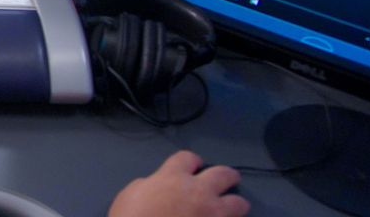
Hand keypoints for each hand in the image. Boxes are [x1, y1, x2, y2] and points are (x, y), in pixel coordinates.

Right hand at [109, 151, 247, 216]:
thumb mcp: (130, 194)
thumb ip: (151, 185)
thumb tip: (158, 187)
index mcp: (173, 176)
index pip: (188, 157)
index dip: (191, 162)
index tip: (192, 167)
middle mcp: (199, 190)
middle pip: (223, 174)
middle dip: (227, 176)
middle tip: (227, 180)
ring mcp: (212, 214)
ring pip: (239, 203)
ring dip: (236, 204)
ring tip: (234, 207)